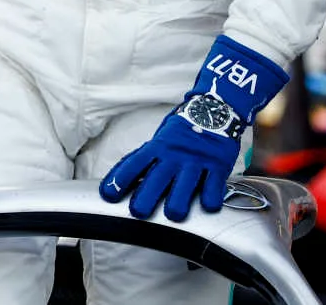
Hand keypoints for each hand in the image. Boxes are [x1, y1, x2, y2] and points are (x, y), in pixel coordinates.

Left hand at [99, 35, 287, 221]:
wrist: (214, 110)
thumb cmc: (183, 131)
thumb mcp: (160, 141)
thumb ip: (145, 160)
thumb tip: (118, 180)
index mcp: (157, 147)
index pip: (134, 163)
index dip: (119, 179)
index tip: (108, 195)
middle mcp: (174, 154)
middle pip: (156, 178)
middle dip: (145, 198)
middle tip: (139, 212)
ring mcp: (196, 159)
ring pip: (184, 185)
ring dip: (178, 203)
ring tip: (174, 215)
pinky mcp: (217, 164)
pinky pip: (213, 185)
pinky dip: (210, 198)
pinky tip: (207, 206)